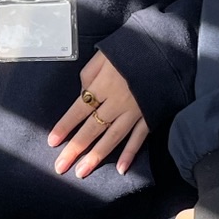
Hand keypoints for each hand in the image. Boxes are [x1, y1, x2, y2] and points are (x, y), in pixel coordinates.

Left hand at [48, 51, 148, 176]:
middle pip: (92, 129)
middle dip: (75, 149)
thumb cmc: (131, 48)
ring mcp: (135, 111)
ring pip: (113, 138)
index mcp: (103, 85)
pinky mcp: (150, 115)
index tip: (52, 141)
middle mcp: (117, 102)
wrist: (166, 47)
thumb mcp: (104, 54)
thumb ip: (89, 75)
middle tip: (60, 167)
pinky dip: (131, 153)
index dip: (65, 126)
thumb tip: (82, 94)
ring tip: (82, 172)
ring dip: (96, 156)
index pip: (78, 109)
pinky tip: (122, 169)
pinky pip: (139, 137)